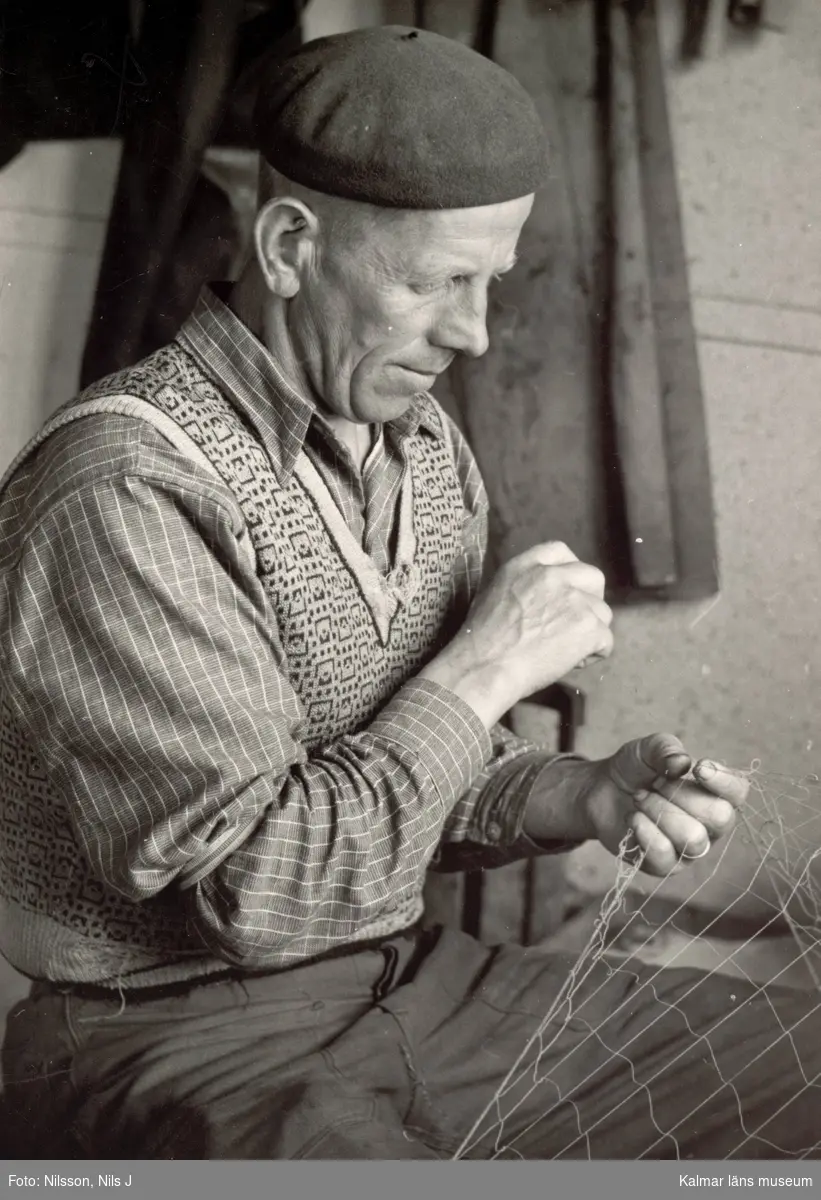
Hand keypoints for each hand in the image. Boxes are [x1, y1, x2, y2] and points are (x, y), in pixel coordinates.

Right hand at [420, 541, 613, 727]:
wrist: (485, 668)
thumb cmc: (482, 641)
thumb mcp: (494, 594)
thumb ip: (524, 585)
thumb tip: (542, 597)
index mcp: (528, 566)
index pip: (561, 552)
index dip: (570, 572)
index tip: (568, 591)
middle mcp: (554, 576)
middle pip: (593, 578)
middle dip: (590, 600)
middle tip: (575, 623)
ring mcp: (574, 600)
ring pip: (602, 613)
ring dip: (589, 632)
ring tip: (564, 651)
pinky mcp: (588, 626)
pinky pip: (605, 641)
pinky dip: (593, 655)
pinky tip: (570, 663)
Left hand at [580, 733, 748, 875]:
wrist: (600, 789)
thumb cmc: (635, 769)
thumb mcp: (647, 748)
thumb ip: (666, 748)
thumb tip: (682, 763)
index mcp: (715, 793)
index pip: (739, 792)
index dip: (724, 781)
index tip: (699, 767)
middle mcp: (709, 825)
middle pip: (720, 817)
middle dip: (681, 794)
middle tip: (655, 783)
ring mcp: (689, 849)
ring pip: (693, 839)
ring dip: (660, 811)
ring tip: (640, 799)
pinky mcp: (664, 865)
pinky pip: (664, 855)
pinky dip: (645, 831)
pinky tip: (633, 817)